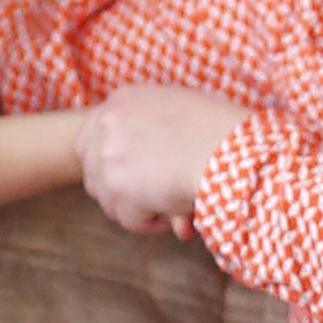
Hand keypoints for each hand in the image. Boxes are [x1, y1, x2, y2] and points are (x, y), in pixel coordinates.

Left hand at [80, 85, 243, 239]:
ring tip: (172, 199)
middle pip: (92, 171)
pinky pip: (127, 219)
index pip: (89, 136)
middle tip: (152, 196)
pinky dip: (150, 223)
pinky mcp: (118, 186)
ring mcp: (109, 154)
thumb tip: (138, 170)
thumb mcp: (181, 111)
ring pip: (109, 199)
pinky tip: (176, 208)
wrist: (234, 150)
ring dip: (139, 208)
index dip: (108, 163)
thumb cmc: (223, 134)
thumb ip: (151, 127)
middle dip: (119, 190)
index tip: (131, 177)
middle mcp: (109, 122)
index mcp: (123, 100)